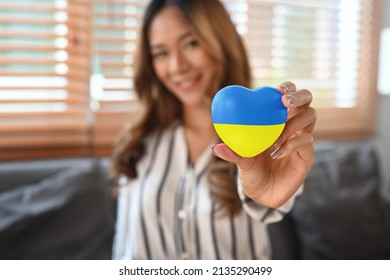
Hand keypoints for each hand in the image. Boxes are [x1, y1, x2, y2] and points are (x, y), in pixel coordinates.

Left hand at [212, 81, 316, 208]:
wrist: (264, 194)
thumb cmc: (251, 171)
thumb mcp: (241, 161)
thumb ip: (232, 153)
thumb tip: (216, 147)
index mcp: (277, 120)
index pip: (287, 97)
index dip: (287, 88)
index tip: (277, 90)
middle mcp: (293, 126)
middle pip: (306, 101)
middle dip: (299, 96)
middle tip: (285, 101)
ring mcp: (302, 139)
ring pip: (310, 117)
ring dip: (294, 122)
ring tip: (276, 136)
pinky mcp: (307, 155)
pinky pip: (306, 141)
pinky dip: (291, 143)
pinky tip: (277, 152)